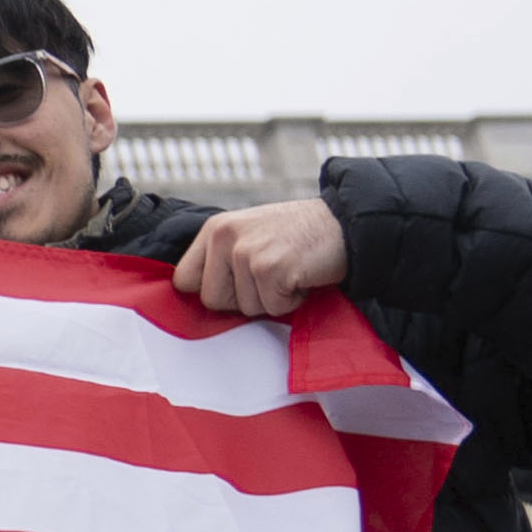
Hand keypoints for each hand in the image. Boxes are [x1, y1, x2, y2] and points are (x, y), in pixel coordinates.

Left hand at [174, 198, 350, 320]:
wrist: (348, 224)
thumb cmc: (300, 237)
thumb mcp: (250, 237)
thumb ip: (221, 261)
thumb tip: (192, 296)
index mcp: (215, 229)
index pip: (183, 280)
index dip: (211, 292)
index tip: (236, 288)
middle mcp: (225, 236)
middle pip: (212, 300)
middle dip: (244, 299)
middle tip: (271, 275)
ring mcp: (246, 251)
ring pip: (245, 308)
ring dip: (273, 299)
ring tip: (290, 270)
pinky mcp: (270, 268)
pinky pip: (273, 308)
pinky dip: (293, 301)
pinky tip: (302, 275)